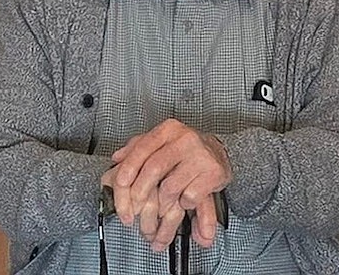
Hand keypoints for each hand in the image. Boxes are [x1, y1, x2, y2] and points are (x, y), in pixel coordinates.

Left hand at [102, 119, 230, 250]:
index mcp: (167, 129)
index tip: (119, 186)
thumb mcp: (161, 144)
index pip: (141, 149)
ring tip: (162, 207)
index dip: (128, 169)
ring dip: (162, 203)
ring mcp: (200, 155)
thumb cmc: (185, 151)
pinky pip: (190, 197)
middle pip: (154, 168)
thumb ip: (137, 148)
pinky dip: (184, 204)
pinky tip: (185, 200)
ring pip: (170, 187)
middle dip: (140, 193)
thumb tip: (116, 158)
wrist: (221, 153)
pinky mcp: (213, 172)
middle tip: (134, 210)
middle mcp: (184, 138)